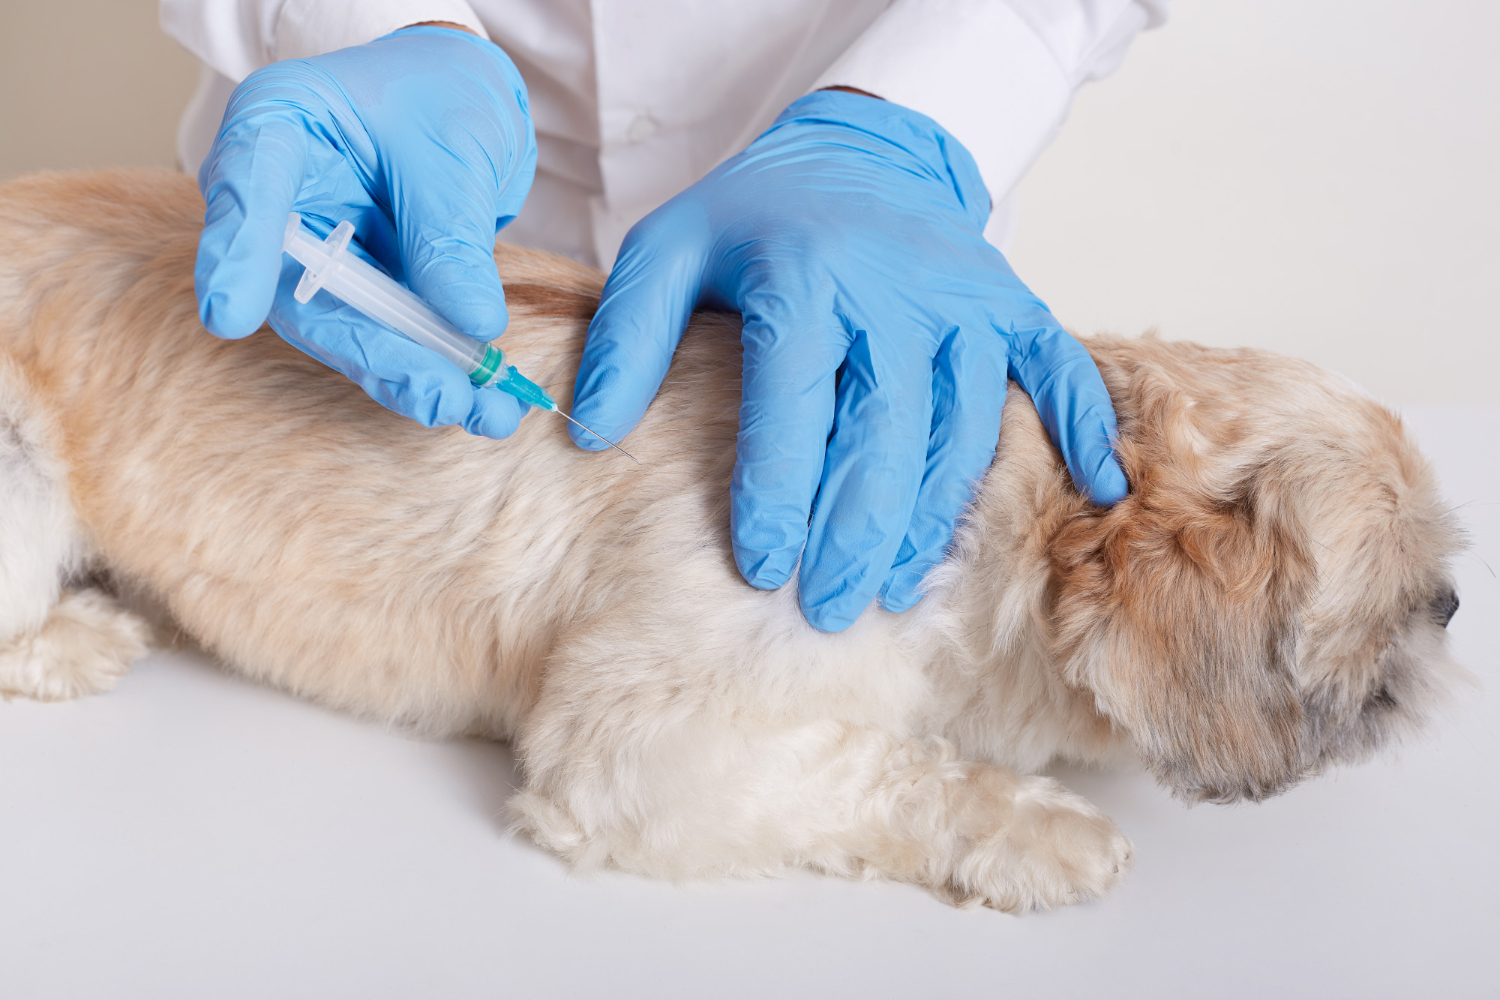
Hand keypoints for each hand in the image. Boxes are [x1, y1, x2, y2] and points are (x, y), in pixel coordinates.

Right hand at [194, 25, 536, 436]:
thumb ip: (451, 233)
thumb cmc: (441, 94)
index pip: (245, 189)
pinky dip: (434, 373)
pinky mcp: (355, 292)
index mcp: (276, 129)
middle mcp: (277, 203)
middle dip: (375, 353)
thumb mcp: (454, 148)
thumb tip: (473, 326)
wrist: (461, 99)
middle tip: (438, 397)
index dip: (235, 256)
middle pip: (301, 292)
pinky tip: (481, 402)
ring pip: (347, 333)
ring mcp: (313, 255)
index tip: (229, 316)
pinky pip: (385, 342)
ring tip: (483, 411)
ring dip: (416, 379)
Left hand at [571, 91, 1126, 631]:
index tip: (761, 569)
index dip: (777, 495)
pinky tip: (1101, 489)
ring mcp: (967, 301)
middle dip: (855, 533)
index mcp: (807, 278)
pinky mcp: (1012, 305)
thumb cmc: (758, 215)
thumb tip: (591, 431)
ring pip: (961, 429)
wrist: (862, 149)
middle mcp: (897, 293)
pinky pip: (1059, 368)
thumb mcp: (668, 250)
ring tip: (899, 590)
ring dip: (933, 518)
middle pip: (884, 436)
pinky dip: (1083, 427)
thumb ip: (628, 336)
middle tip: (829, 608)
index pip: (793, 407)